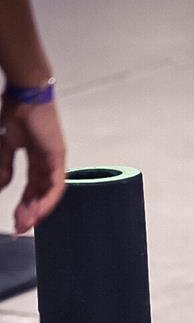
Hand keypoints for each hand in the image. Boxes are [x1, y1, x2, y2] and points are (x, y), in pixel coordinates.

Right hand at [0, 93, 65, 233]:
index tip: (16, 220)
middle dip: (30, 213)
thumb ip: (5, 166)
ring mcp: (55, 160)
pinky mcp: (58, 158)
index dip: (24, 205)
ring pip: (49, 194)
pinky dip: (48, 201)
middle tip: (20, 229)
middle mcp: (48, 162)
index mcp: (37, 159)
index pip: (32, 188)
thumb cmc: (15, 111)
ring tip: (27, 225)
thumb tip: (2, 187)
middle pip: (41, 194)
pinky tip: (39, 213)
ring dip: (38, 211)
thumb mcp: (7, 144)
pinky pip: (56, 186)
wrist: (23, 94)